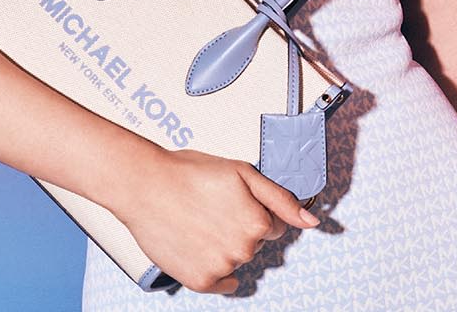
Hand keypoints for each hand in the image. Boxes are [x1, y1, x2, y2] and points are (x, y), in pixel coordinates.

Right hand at [106, 146, 319, 293]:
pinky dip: (214, 269)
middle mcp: (244, 249)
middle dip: (238, 228)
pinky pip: (222, 284)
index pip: (273, 226)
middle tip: (210, 208)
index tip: (231, 202)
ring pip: (236, 261)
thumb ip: (281, 199)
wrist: (143, 185)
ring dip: (223, 247)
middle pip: (255, 244)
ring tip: (198, 223)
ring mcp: (222, 268)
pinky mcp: (200, 281)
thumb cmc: (189, 173)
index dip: (252, 211)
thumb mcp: (242, 173)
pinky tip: (197, 246)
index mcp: (258, 222)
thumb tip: (312, 222)